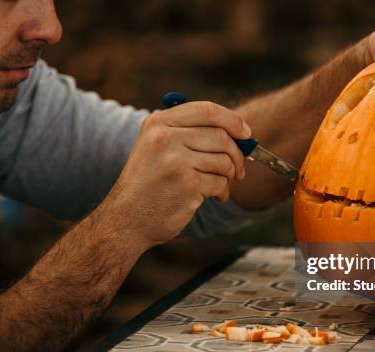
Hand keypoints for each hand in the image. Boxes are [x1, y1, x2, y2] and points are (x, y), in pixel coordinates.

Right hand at [101, 101, 250, 245]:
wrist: (127, 219)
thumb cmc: (148, 184)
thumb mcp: (156, 147)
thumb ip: (187, 132)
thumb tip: (238, 129)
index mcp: (158, 123)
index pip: (207, 110)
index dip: (233, 120)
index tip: (246, 133)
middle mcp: (165, 138)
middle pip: (221, 136)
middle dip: (236, 154)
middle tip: (238, 169)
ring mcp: (176, 161)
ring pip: (224, 160)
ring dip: (228, 176)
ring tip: (219, 185)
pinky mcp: (188, 185)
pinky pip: (220, 183)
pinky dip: (222, 192)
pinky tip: (214, 197)